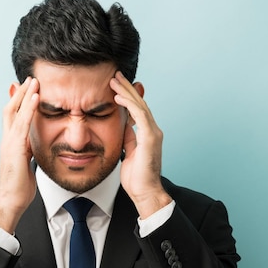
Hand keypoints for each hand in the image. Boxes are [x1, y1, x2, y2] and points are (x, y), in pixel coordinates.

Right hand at [0, 77, 39, 232]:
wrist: (11, 201)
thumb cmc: (19, 187)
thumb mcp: (27, 165)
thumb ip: (28, 154)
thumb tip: (32, 149)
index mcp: (11, 143)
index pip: (13, 117)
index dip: (18, 102)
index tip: (25, 88)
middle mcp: (7, 140)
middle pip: (11, 109)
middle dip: (20, 92)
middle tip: (29, 77)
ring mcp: (9, 143)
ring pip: (15, 112)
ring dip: (25, 95)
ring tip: (33, 80)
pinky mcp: (15, 148)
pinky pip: (23, 124)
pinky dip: (29, 109)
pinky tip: (36, 97)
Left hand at [110, 71, 171, 218]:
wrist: (145, 192)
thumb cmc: (137, 178)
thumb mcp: (128, 153)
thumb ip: (129, 138)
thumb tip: (124, 126)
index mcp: (148, 134)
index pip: (138, 110)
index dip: (128, 97)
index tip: (117, 86)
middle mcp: (153, 131)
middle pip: (140, 103)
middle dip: (127, 88)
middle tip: (116, 74)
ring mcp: (153, 133)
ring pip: (140, 105)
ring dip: (126, 91)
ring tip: (114, 79)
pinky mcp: (150, 137)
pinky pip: (139, 115)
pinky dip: (128, 104)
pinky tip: (117, 96)